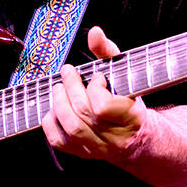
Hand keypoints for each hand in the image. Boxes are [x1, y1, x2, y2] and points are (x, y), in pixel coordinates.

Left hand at [41, 26, 148, 162]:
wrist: (135, 138)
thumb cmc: (128, 101)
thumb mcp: (125, 75)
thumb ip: (108, 52)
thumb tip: (94, 32)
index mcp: (131, 119)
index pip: (103, 106)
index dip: (95, 87)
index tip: (97, 77)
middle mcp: (114, 138)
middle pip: (83, 113)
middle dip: (70, 88)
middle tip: (68, 72)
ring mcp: (96, 149)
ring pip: (70, 128)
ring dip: (59, 102)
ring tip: (59, 87)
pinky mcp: (80, 153)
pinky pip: (57, 140)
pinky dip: (51, 120)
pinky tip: (56, 107)